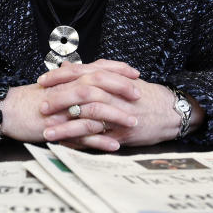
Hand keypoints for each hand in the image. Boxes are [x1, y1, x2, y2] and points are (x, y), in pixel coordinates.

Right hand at [0, 61, 140, 144]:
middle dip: (121, 88)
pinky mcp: (58, 128)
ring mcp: (63, 109)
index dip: (118, 69)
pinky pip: (82, 135)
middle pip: (99, 83)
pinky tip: (114, 145)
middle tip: (139, 94)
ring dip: (115, 116)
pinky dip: (100, 140)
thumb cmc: (30, 99)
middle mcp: (67, 89)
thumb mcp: (54, 85)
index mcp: (68, 78)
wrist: (7, 110)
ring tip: (133, 123)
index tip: (135, 73)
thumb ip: (73, 79)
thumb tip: (91, 75)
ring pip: (94, 108)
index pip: (97, 68)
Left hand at [35, 60, 200, 150]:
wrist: (171, 111)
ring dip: (66, 125)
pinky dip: (81, 141)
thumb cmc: (143, 95)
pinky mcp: (123, 132)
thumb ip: (93, 74)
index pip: (81, 72)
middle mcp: (113, 93)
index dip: (60, 77)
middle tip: (41, 106)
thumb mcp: (119, 79)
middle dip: (59, 99)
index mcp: (110, 78)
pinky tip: (67, 145)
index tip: (42, 81)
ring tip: (47, 131)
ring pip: (88, 116)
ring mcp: (118, 113)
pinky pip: (99, 137)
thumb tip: (66, 67)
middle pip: (81, 92)